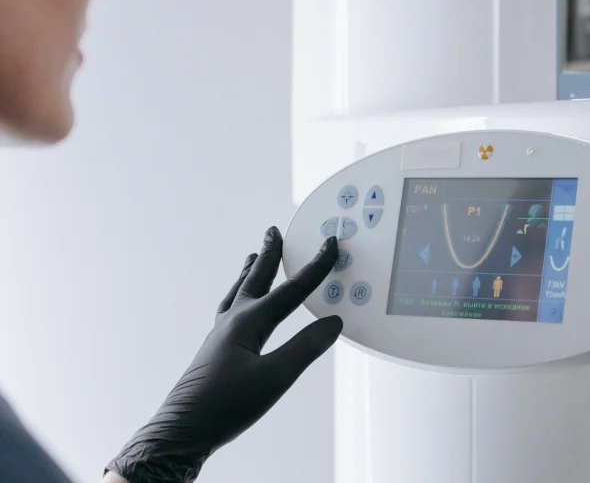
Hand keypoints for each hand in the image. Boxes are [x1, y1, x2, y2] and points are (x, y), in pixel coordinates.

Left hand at [105, 228, 341, 482]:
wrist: (182, 432)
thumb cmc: (223, 406)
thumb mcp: (275, 378)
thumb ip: (305, 348)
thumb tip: (332, 322)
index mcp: (247, 322)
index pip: (290, 290)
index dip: (314, 267)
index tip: (329, 245)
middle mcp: (232, 322)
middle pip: (255, 279)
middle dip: (269, 255)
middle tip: (274, 231)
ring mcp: (221, 336)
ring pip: (239, 293)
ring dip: (251, 272)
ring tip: (254, 257)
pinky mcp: (217, 351)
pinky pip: (232, 310)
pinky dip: (242, 297)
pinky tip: (243, 308)